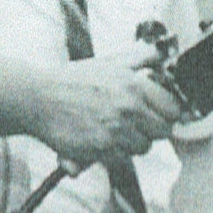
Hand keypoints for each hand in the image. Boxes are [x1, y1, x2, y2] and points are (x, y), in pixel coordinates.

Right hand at [31, 43, 181, 163]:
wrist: (38, 98)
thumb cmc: (73, 80)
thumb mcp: (110, 61)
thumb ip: (141, 57)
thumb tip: (163, 54)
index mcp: (135, 84)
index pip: (174, 109)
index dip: (167, 113)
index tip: (158, 114)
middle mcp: (129, 107)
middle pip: (163, 131)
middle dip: (151, 130)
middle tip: (134, 124)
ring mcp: (116, 129)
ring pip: (143, 147)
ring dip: (131, 143)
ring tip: (112, 130)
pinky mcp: (102, 148)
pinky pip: (122, 159)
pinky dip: (113, 154)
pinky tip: (99, 139)